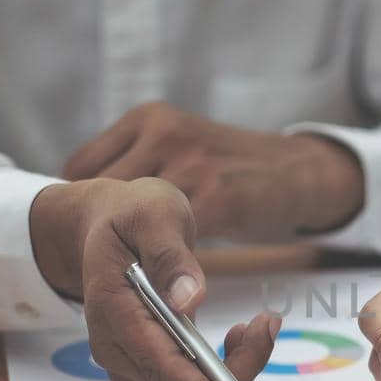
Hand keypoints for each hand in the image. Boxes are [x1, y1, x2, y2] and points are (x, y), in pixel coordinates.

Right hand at [29, 177, 300, 380]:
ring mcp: (131, 359)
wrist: (108, 224)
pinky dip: (227, 368)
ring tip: (264, 324)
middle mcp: (118, 346)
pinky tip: (244, 335)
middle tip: (279, 362)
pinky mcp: (150, 362)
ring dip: (238, 369)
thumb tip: (189, 299)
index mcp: (114, 310)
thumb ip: (171, 256)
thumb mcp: (153, 215)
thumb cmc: (131, 215)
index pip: (159, 364)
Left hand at [61, 102, 363, 239]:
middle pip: (101, 190)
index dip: (83, 200)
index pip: (83, 164)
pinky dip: (168, 255)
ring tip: (140, 261)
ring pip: (134, 218)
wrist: (297, 172)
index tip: (91, 225)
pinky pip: (172, 238)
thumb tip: (89, 197)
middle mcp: (164, 134)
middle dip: (104, 225)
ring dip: (134, 245)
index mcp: (149, 118)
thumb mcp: (180, 142)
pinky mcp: (216, 198)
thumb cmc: (231, 166)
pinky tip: (175, 262)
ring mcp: (191, 165)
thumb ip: (139, 161)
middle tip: (109, 252)